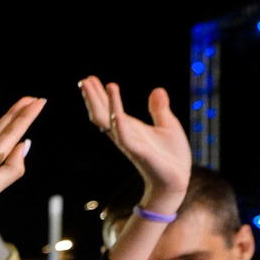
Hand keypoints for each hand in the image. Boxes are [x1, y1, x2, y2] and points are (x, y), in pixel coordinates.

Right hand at [76, 78, 192, 214]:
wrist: (176, 180)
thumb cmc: (171, 157)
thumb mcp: (168, 125)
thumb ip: (159, 109)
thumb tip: (157, 90)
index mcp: (129, 127)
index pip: (108, 109)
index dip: (99, 94)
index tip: (90, 79)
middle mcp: (123, 134)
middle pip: (101, 113)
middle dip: (92, 97)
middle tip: (83, 80)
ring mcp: (128, 142)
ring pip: (105, 120)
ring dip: (99, 102)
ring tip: (91, 86)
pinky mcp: (136, 151)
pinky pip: (123, 134)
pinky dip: (117, 119)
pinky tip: (114, 109)